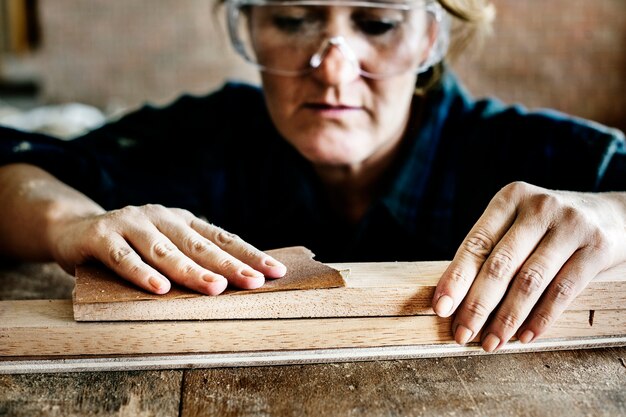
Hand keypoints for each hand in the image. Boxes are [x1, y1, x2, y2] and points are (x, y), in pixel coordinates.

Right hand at [48, 204, 286, 294]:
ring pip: (165, 250)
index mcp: (183, 221)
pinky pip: (123, 257)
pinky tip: (159, 289)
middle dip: (230, 265)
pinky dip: (141, 273)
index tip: (275, 271)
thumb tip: (235, 285)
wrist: (73, 228)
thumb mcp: (164, 248)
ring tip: (216, 289)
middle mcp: (161, 217)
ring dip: (191, 271)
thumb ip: (191, 259)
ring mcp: (131, 222)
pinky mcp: (101, 235)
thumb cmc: (130, 246)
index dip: (249, 254)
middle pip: (200, 245)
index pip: (222, 238)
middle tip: (255, 282)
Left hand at [432, 182, 625, 351]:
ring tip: (491, 342)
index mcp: (511, 197)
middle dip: (477, 305)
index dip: (456, 278)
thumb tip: (455, 299)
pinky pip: (563, 291)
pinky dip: (540, 318)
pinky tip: (524, 336)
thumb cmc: (550, 226)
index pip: (476, 243)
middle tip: (462, 334)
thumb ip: (492, 250)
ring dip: (507, 318)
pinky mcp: (598, 247)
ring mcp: (571, 226)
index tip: (440, 308)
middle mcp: (540, 207)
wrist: (613, 214)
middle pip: (500, 264)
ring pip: (530, 281)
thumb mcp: (520, 223)